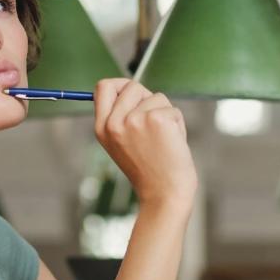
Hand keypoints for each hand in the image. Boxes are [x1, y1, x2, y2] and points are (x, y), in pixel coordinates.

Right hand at [93, 79, 196, 211]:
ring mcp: (134, 120)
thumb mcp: (123, 143)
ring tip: (163, 140)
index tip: (134, 95)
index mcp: (102, 128)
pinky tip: (172, 143)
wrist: (164, 194)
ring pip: (156, 97)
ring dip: (165, 114)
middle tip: (153, 124)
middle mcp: (114, 122)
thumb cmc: (149, 169)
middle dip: (147, 99)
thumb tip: (133, 88)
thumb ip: (122, 117)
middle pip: (132, 86)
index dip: (120, 85)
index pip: (103, 87)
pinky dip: (178, 124)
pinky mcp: (157, 119)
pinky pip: (172, 109)